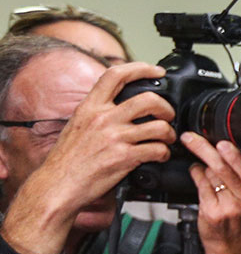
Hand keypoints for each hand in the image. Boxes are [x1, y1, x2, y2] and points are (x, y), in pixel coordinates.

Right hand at [1, 62, 173, 253]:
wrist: (57, 185)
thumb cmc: (67, 159)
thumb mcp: (78, 124)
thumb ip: (99, 111)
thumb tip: (119, 103)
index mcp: (90, 107)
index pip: (116, 75)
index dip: (140, 68)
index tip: (157, 71)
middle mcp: (103, 118)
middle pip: (148, 99)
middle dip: (166, 107)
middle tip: (168, 115)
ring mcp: (115, 138)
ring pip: (159, 126)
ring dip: (169, 134)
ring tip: (166, 139)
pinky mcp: (124, 158)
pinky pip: (157, 150)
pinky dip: (164, 153)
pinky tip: (159, 155)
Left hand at [182, 134, 240, 253]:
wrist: (235, 246)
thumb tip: (235, 143)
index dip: (236, 156)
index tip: (223, 144)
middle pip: (225, 169)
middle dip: (205, 149)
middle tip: (192, 138)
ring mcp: (231, 209)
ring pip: (211, 175)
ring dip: (203, 165)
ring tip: (204, 164)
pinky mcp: (213, 213)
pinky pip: (201, 185)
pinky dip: (197, 175)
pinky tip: (199, 175)